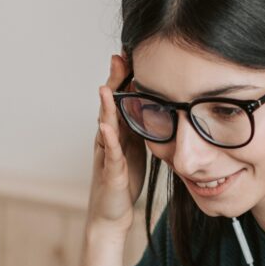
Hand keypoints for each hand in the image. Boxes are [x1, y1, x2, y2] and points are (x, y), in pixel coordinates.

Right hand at [86, 53, 145, 236]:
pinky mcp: (110, 172)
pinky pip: (108, 154)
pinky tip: (106, 125)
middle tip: (119, 56)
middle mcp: (109, 139)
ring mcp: (107, 154)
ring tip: (106, 86)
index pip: (123, 98)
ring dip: (106, 106)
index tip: (132, 51)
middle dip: (115, 81)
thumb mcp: (138, 148)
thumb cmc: (124, 180)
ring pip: (105, 125)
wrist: (111, 214)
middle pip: (111, 105)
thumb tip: (159, 104)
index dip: (126, 76)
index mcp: (120, 131)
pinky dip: (107, 139)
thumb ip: (143, 126)